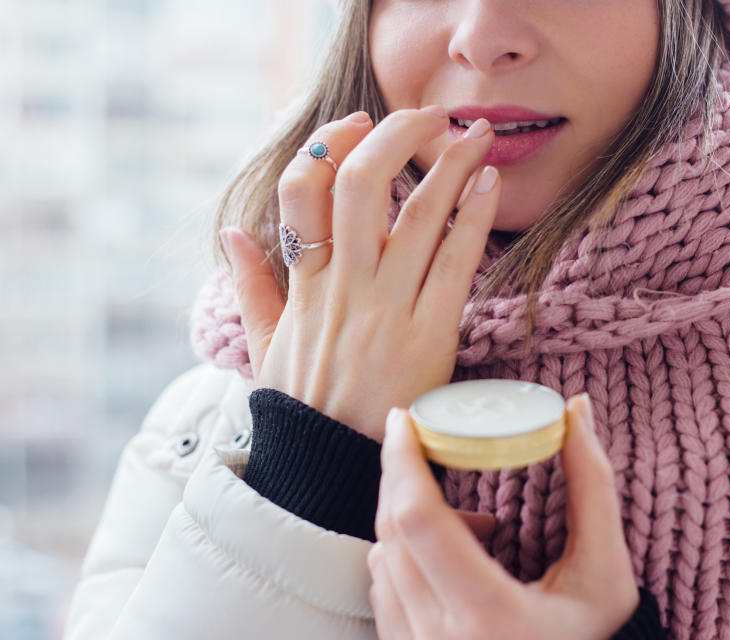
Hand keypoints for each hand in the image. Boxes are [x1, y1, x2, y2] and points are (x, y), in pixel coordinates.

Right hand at [222, 107, 499, 440]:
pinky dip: (472, 217)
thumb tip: (231, 235)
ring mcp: (386, 309)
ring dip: (450, 164)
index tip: (356, 124)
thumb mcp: (266, 347)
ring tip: (476, 134)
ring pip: (416, 214)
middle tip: (427, 116)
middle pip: (360, 184)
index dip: (326, 144)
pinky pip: (454, 262)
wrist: (332, 473)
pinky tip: (488, 185)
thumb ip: (251, 287)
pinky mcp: (429, 335)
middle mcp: (343, 287)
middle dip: (395, 135)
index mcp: (303, 285)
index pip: (300, 192)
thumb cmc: (304, 410)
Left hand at [368, 394, 639, 639]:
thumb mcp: (606, 573)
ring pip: (382, 559)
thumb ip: (592, 486)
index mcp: (488, 617)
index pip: (421, 521)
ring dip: (413, 520)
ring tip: (476, 525)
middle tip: (426, 440)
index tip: (405, 417)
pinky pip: (383, 590)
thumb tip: (576, 409)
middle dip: (402, 475)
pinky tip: (454, 560)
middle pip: (392, 532)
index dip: (404, 461)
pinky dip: (406, 556)